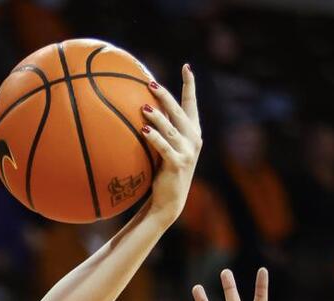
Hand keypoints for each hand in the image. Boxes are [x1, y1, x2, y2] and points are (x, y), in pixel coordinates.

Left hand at [141, 64, 202, 224]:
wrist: (169, 201)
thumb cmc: (162, 173)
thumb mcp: (163, 149)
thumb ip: (160, 131)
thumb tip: (139, 109)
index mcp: (192, 132)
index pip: (191, 104)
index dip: (190, 85)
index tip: (186, 67)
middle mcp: (194, 139)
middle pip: (179, 112)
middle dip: (165, 96)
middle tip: (150, 83)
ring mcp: (188, 152)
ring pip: (171, 129)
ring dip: (157, 117)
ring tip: (143, 107)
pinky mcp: (178, 164)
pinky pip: (164, 147)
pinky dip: (154, 138)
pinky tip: (143, 130)